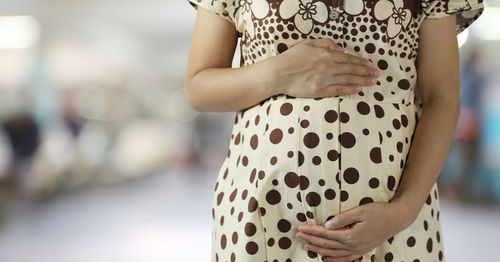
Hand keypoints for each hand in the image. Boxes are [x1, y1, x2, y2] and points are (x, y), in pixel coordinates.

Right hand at [267, 38, 379, 97]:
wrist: (278, 74)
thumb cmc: (290, 58)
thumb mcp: (307, 43)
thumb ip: (326, 44)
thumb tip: (341, 49)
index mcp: (326, 55)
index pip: (348, 59)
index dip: (362, 62)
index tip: (371, 64)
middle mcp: (328, 67)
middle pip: (352, 69)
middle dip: (366, 72)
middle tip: (377, 74)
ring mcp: (325, 80)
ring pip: (348, 80)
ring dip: (362, 81)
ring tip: (372, 82)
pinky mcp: (320, 91)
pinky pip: (338, 90)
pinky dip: (350, 90)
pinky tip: (358, 89)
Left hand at [295, 202, 414, 261]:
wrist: (397, 219)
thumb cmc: (379, 212)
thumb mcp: (360, 211)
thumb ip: (343, 219)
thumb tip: (327, 225)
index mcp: (351, 235)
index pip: (326, 234)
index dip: (312, 231)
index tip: (301, 228)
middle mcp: (353, 245)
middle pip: (327, 244)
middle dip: (311, 240)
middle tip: (298, 235)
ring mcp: (358, 250)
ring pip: (333, 253)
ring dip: (318, 250)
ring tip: (306, 246)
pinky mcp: (362, 250)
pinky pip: (345, 259)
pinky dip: (334, 260)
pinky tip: (326, 259)